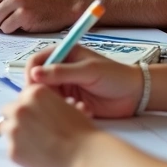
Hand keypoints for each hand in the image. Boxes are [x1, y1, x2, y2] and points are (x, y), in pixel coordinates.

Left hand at [0, 84, 100, 166]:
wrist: (86, 155)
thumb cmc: (81, 131)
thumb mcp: (64, 105)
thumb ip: (45, 103)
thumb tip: (37, 108)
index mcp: (33, 93)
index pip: (20, 97)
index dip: (28, 107)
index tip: (34, 116)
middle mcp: (20, 108)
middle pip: (7, 111)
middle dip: (17, 119)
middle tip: (32, 130)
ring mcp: (13, 129)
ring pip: (5, 129)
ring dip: (16, 134)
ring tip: (35, 143)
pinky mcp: (12, 150)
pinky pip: (11, 148)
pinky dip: (21, 151)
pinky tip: (37, 154)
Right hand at [25, 44, 143, 118]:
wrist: (135, 94)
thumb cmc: (115, 75)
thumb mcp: (89, 71)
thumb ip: (61, 72)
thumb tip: (34, 73)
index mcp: (62, 55)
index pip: (35, 62)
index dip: (31, 74)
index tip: (33, 87)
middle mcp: (59, 71)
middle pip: (37, 82)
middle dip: (42, 94)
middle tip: (53, 103)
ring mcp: (64, 87)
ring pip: (46, 98)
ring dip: (57, 104)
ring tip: (75, 106)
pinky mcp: (69, 103)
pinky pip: (58, 109)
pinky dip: (67, 111)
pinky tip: (84, 110)